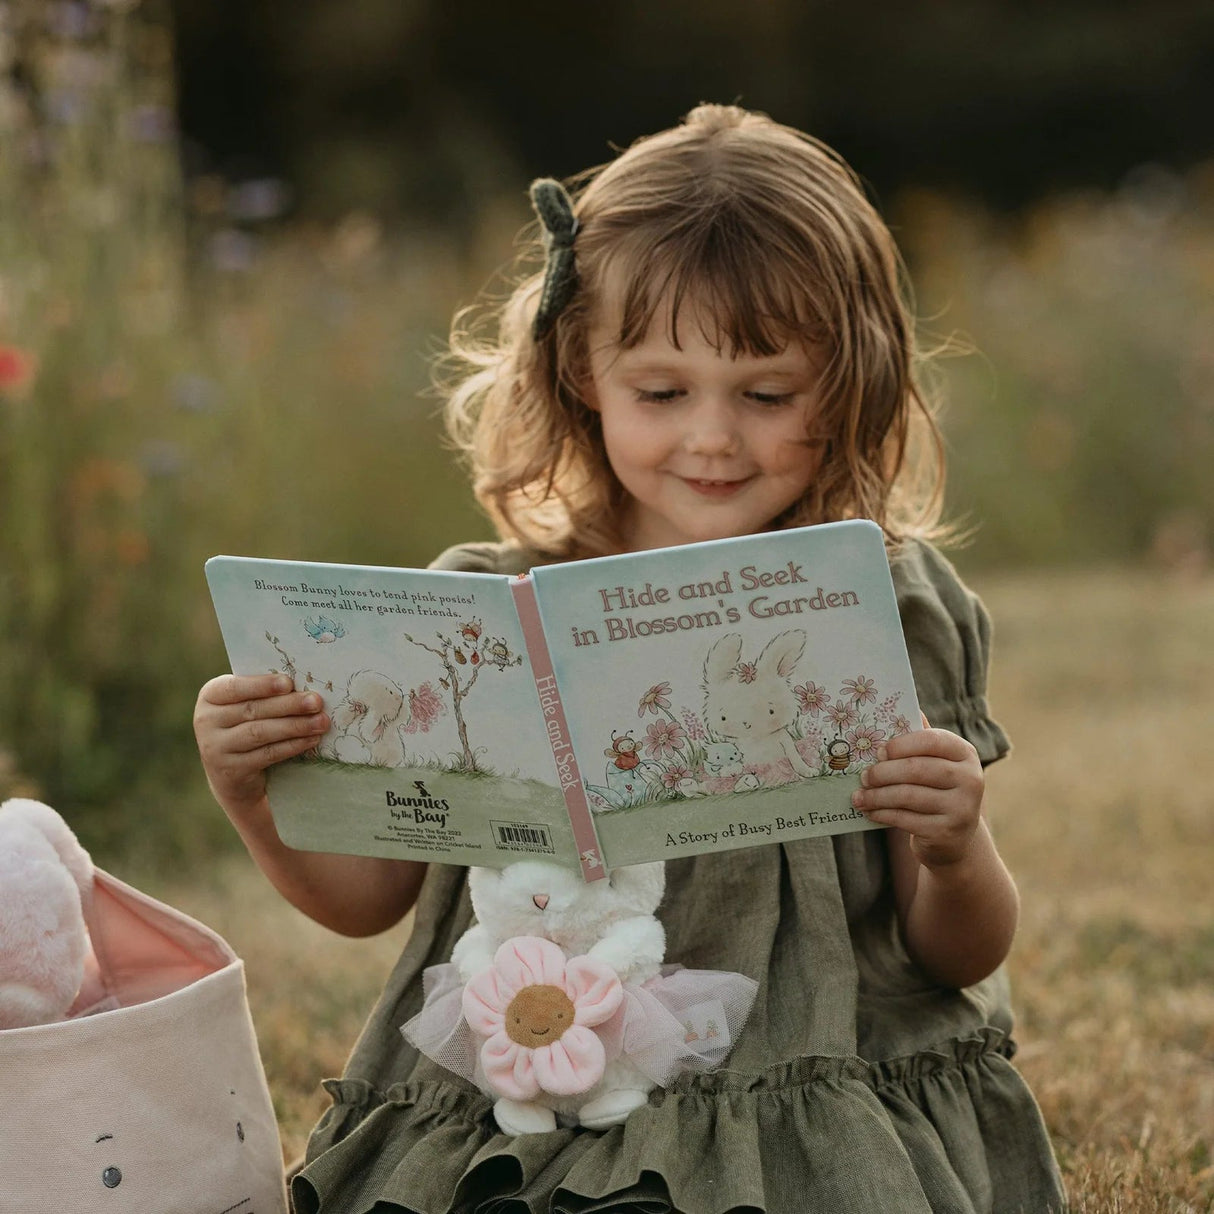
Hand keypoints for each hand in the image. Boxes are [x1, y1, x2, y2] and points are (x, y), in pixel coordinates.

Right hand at [193, 674, 329, 819]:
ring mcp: (215, 748)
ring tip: (320, 722)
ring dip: (295, 726)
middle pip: (252, 710)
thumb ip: (265, 694)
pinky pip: (266, 754)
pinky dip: (292, 746)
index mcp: (210, 696)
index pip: (234, 687)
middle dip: (289, 705)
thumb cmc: (246, 726)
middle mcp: (206, 721)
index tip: (288, 683)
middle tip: (316, 702)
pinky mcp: (230, 771)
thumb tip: (305, 686)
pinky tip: (311, 740)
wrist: (232, 775)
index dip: (262, 685)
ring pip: (260, 733)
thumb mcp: (246, 707)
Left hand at [850, 714, 984, 869]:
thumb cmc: (936, 790)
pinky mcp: (947, 832)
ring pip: (908, 796)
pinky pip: (906, 819)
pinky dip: (883, 814)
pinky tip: (870, 812)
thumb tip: (900, 705)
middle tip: (863, 776)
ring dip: (877, 796)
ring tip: (858, 797)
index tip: (878, 750)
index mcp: (965, 753)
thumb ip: (919, 739)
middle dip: (883, 772)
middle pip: (916, 769)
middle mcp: (970, 779)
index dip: (901, 744)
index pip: (932, 740)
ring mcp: (962, 808)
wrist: (954, 838)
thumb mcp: (935, 763)